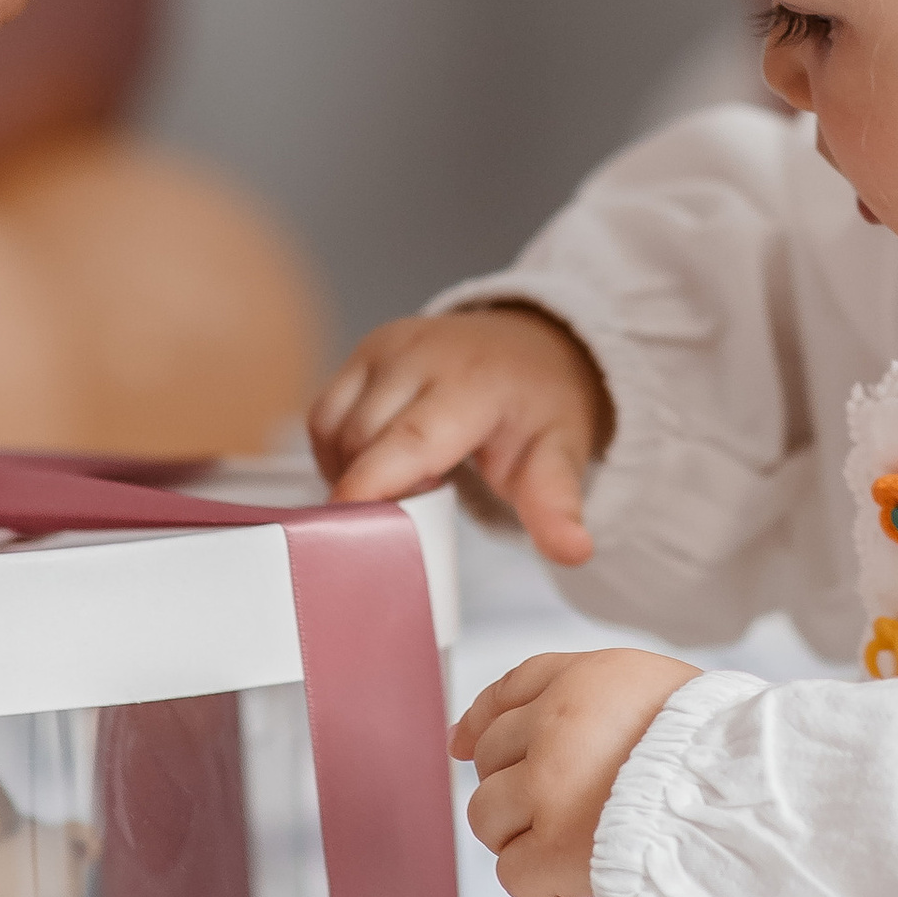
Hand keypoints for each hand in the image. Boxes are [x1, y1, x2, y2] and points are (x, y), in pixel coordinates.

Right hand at [309, 300, 612, 558]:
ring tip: (407, 479)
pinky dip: (337, 450)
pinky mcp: (363, 350)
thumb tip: (574, 550)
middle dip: (375, 489)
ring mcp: (387, 346)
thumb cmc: (539, 408)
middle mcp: (422, 354)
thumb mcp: (560, 457)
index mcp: (473, 384)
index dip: (370, 486)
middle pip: (363, 442)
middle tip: (423, 501)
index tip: (344, 530)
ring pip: (334, 429)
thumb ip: (556, 506)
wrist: (532, 347)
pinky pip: (323, 414)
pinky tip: (380, 461)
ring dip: (352, 470)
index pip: (408, 440)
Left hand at [455, 646, 699, 896]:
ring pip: (486, 816)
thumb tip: (461, 736)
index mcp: (585, 679)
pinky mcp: (555, 848)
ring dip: (522, 837)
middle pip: (489, 757)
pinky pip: (512, 874)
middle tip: (571, 808)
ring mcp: (551, 788)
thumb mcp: (654, 689)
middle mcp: (557, 725)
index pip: (508, 692)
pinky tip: (579, 879)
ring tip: (577, 843)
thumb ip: (578, 696)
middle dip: (518, 787)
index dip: (482, 722)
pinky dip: (541, 884)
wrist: (749, 805)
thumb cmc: (712, 753)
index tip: (466, 746)